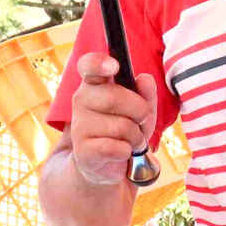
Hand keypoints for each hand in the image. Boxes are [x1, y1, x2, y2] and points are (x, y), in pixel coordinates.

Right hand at [69, 52, 157, 185]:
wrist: (106, 162)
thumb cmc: (126, 126)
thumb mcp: (142, 108)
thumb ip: (146, 92)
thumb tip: (144, 78)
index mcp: (95, 83)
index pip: (89, 66)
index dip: (99, 63)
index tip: (113, 66)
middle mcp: (82, 100)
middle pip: (115, 96)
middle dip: (139, 111)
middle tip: (140, 121)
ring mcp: (79, 126)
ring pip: (122, 126)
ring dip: (136, 136)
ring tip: (131, 140)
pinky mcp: (83, 151)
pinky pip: (117, 148)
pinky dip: (128, 151)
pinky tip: (121, 152)